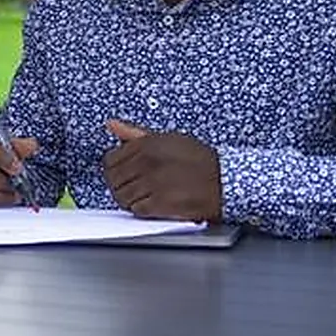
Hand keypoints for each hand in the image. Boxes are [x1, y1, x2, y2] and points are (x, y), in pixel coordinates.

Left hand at [103, 119, 221, 221]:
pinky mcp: (162, 203)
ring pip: (122, 196)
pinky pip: (137, 209)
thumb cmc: (199, 159)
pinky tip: (152, 204)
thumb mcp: (168, 138)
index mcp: (146, 144)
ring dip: (130, 199)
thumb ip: (135, 134)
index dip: (114, 169)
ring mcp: (154, 183)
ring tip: (143, 196)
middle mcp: (148, 162)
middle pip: (114, 180)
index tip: (123, 173)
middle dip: (120, 185)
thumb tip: (112, 125)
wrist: (225, 180)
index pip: (110, 160)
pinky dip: (141, 209)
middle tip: (132, 187)